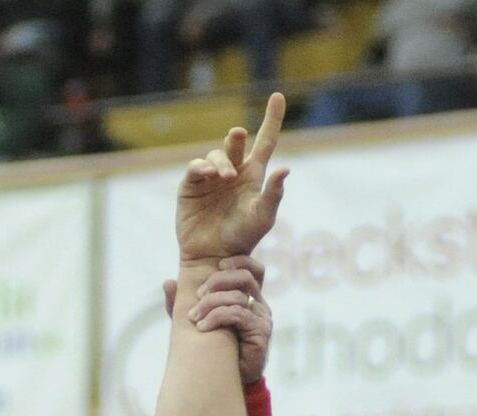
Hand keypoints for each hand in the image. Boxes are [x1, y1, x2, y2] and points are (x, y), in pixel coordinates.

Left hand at [162, 256, 269, 386]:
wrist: (226, 381)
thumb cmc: (212, 349)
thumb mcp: (192, 322)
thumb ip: (180, 303)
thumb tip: (168, 282)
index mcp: (248, 296)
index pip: (251, 268)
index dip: (237, 261)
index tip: (216, 265)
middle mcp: (258, 304)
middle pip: (245, 276)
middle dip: (217, 281)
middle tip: (197, 296)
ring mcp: (262, 318)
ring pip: (237, 296)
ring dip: (211, 304)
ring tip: (194, 318)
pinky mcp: (261, 332)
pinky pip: (238, 314)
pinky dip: (217, 317)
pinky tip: (202, 328)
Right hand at [177, 93, 289, 263]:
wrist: (214, 257)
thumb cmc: (242, 239)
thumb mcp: (262, 217)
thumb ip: (274, 194)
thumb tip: (285, 169)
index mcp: (253, 176)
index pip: (265, 142)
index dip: (272, 119)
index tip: (278, 96)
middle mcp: (232, 172)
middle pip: (235, 143)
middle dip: (235, 137)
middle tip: (238, 134)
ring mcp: (211, 178)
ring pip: (215, 154)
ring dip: (221, 160)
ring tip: (223, 176)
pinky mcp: (191, 186)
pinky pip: (196, 168)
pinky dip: (202, 167)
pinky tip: (209, 174)